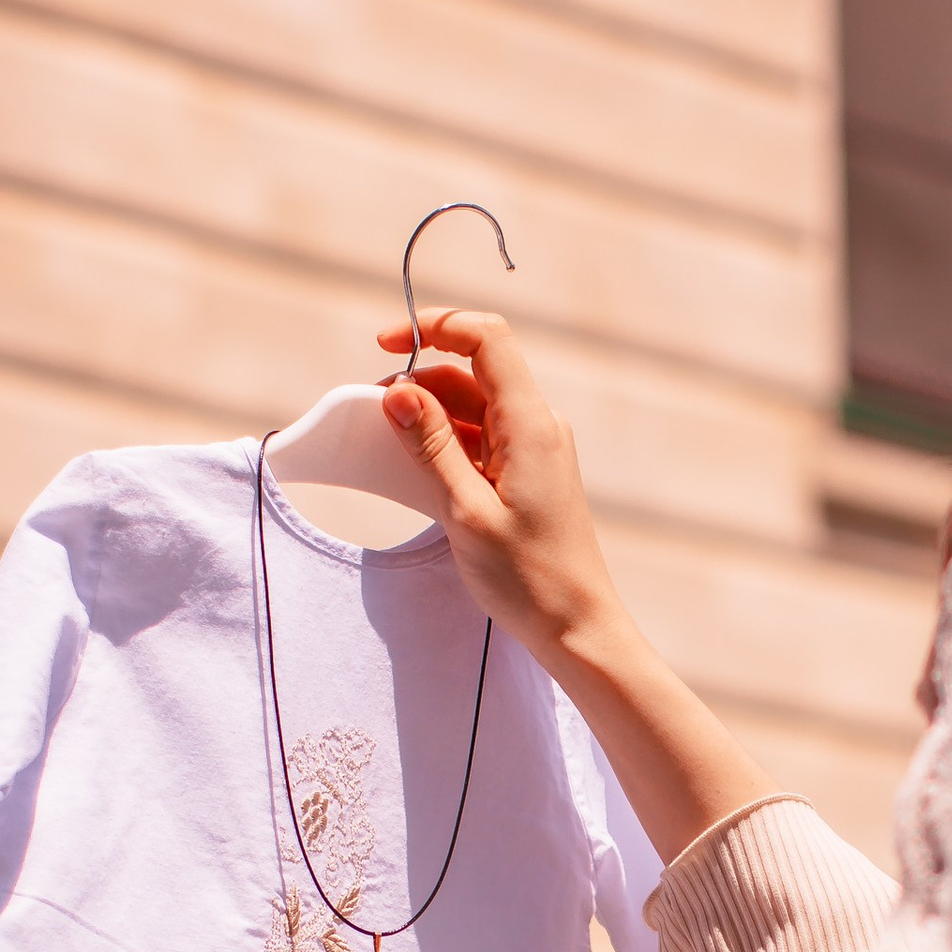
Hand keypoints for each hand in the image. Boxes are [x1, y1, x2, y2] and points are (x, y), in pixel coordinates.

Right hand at [375, 311, 618, 663]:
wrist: (576, 625)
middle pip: (473, 371)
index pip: (486, 339)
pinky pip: (483, 436)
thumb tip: (398, 391)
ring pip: (475, 405)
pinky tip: (419, 466)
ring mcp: (536, 448)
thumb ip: (431, 446)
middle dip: (421, 380)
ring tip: (390, 443)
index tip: (387, 344)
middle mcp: (538, 425)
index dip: (435, 326)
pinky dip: (448, 440)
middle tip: (375, 414)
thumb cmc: (528, 577)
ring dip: (430, 413)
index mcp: (530, 424)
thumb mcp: (465, 510)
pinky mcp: (529, 471)